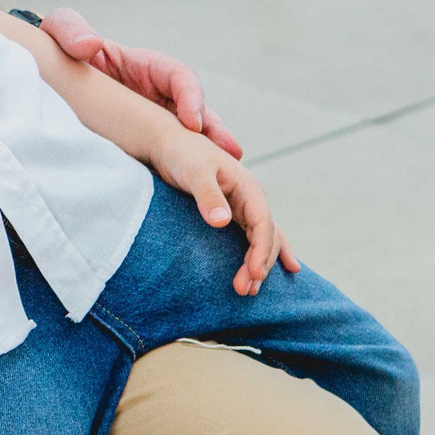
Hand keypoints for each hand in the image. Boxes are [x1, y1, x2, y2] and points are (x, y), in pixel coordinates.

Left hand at [41, 5, 242, 158]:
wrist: (50, 77)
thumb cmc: (62, 49)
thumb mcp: (63, 32)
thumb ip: (73, 33)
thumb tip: (90, 45)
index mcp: (144, 66)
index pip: (178, 77)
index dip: (189, 97)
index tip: (192, 121)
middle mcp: (156, 94)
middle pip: (194, 110)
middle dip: (212, 129)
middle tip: (228, 151)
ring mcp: (153, 118)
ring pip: (188, 135)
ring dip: (208, 151)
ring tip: (227, 171)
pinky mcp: (142, 141)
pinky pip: (166, 154)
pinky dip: (180, 168)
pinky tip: (189, 188)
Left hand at [142, 125, 300, 294]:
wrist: (167, 143)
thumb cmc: (181, 155)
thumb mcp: (194, 172)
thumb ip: (208, 195)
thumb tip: (223, 222)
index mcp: (248, 187)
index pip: (264, 224)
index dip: (261, 250)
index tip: (254, 274)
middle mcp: (250, 198)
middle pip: (265, 236)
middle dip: (259, 264)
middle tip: (245, 290)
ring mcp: (241, 207)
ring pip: (260, 239)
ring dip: (258, 264)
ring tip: (249, 290)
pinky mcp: (229, 213)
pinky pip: (251, 236)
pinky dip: (260, 254)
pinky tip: (267, 271)